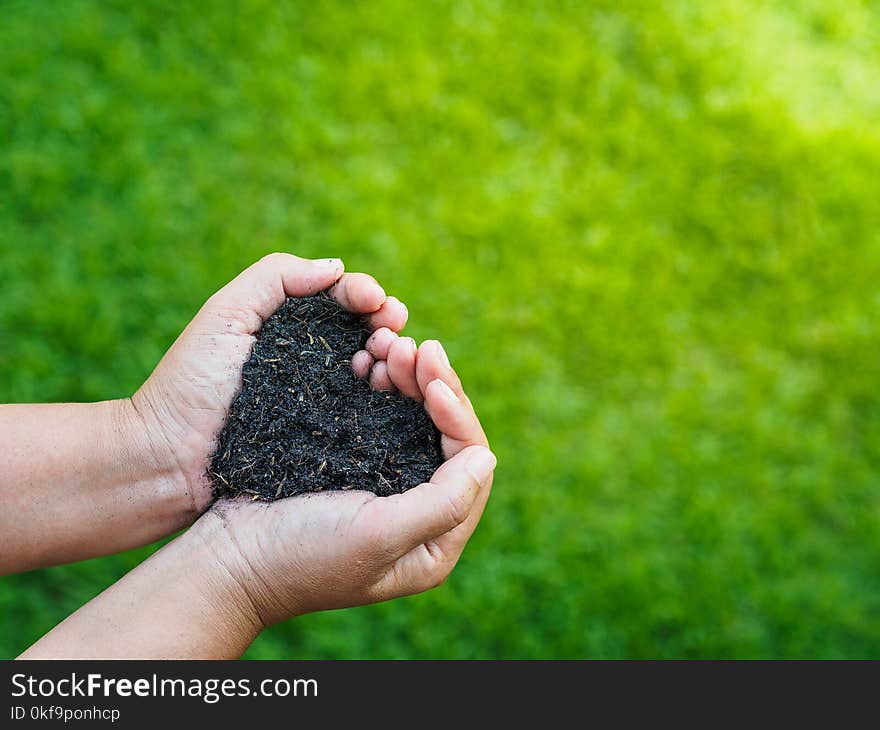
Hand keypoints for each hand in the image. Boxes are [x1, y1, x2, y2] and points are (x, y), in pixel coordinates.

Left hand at [130, 253, 408, 519]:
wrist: (170, 459)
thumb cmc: (190, 383)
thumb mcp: (228, 314)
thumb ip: (276, 277)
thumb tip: (336, 267)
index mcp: (289, 328)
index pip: (338, 300)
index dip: (362, 294)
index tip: (376, 300)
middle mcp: (313, 362)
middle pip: (363, 334)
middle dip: (385, 323)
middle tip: (393, 327)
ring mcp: (324, 403)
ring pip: (373, 372)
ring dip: (390, 357)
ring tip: (389, 356)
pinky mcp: (329, 441)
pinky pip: (366, 415)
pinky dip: (385, 397)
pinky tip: (388, 387)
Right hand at [192, 340, 494, 627]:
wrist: (227, 558)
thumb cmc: (300, 556)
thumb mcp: (378, 536)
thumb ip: (443, 503)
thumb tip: (485, 457)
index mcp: (436, 542)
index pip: (470, 466)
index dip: (457, 417)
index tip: (432, 380)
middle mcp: (420, 515)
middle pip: (447, 438)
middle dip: (436, 387)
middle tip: (416, 345)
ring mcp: (388, 487)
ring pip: (417, 421)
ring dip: (410, 380)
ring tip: (393, 344)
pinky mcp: (356, 464)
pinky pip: (383, 417)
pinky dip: (382, 386)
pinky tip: (372, 359)